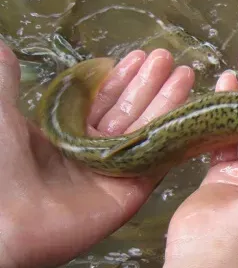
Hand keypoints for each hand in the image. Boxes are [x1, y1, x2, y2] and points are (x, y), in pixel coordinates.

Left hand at [0, 43, 194, 267]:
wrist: (5, 220)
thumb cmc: (0, 163)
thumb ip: (6, 80)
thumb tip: (4, 47)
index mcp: (65, 133)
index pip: (100, 100)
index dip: (120, 78)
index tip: (139, 57)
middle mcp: (92, 150)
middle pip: (128, 111)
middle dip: (148, 83)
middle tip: (165, 57)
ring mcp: (114, 171)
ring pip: (146, 130)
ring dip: (166, 100)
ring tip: (185, 72)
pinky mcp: (132, 190)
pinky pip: (158, 159)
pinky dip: (174, 134)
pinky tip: (188, 109)